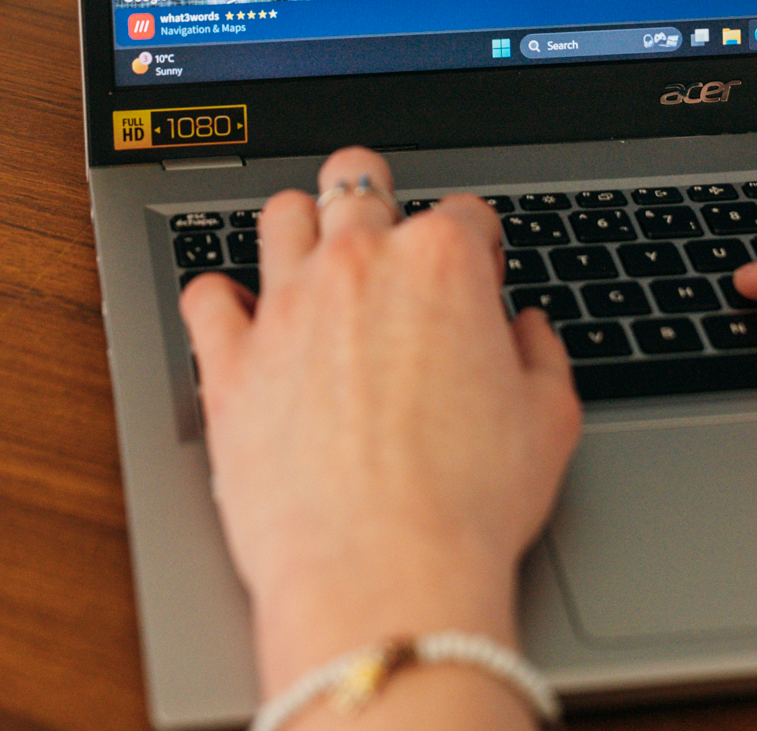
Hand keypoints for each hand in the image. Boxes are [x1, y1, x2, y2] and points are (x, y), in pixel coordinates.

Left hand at [179, 148, 581, 696]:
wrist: (384, 576)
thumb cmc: (468, 507)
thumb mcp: (549, 423)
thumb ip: (541, 357)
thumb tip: (527, 333)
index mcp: (443, 266)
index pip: (465, 211)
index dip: (478, 245)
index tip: (477, 276)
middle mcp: (359, 266)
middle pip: (359, 180)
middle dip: (379, 197)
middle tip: (390, 241)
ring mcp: (286, 309)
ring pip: (279, 215)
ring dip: (301, 229)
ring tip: (316, 265)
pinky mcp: (231, 363)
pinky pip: (207, 295)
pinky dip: (222, 300)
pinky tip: (243, 321)